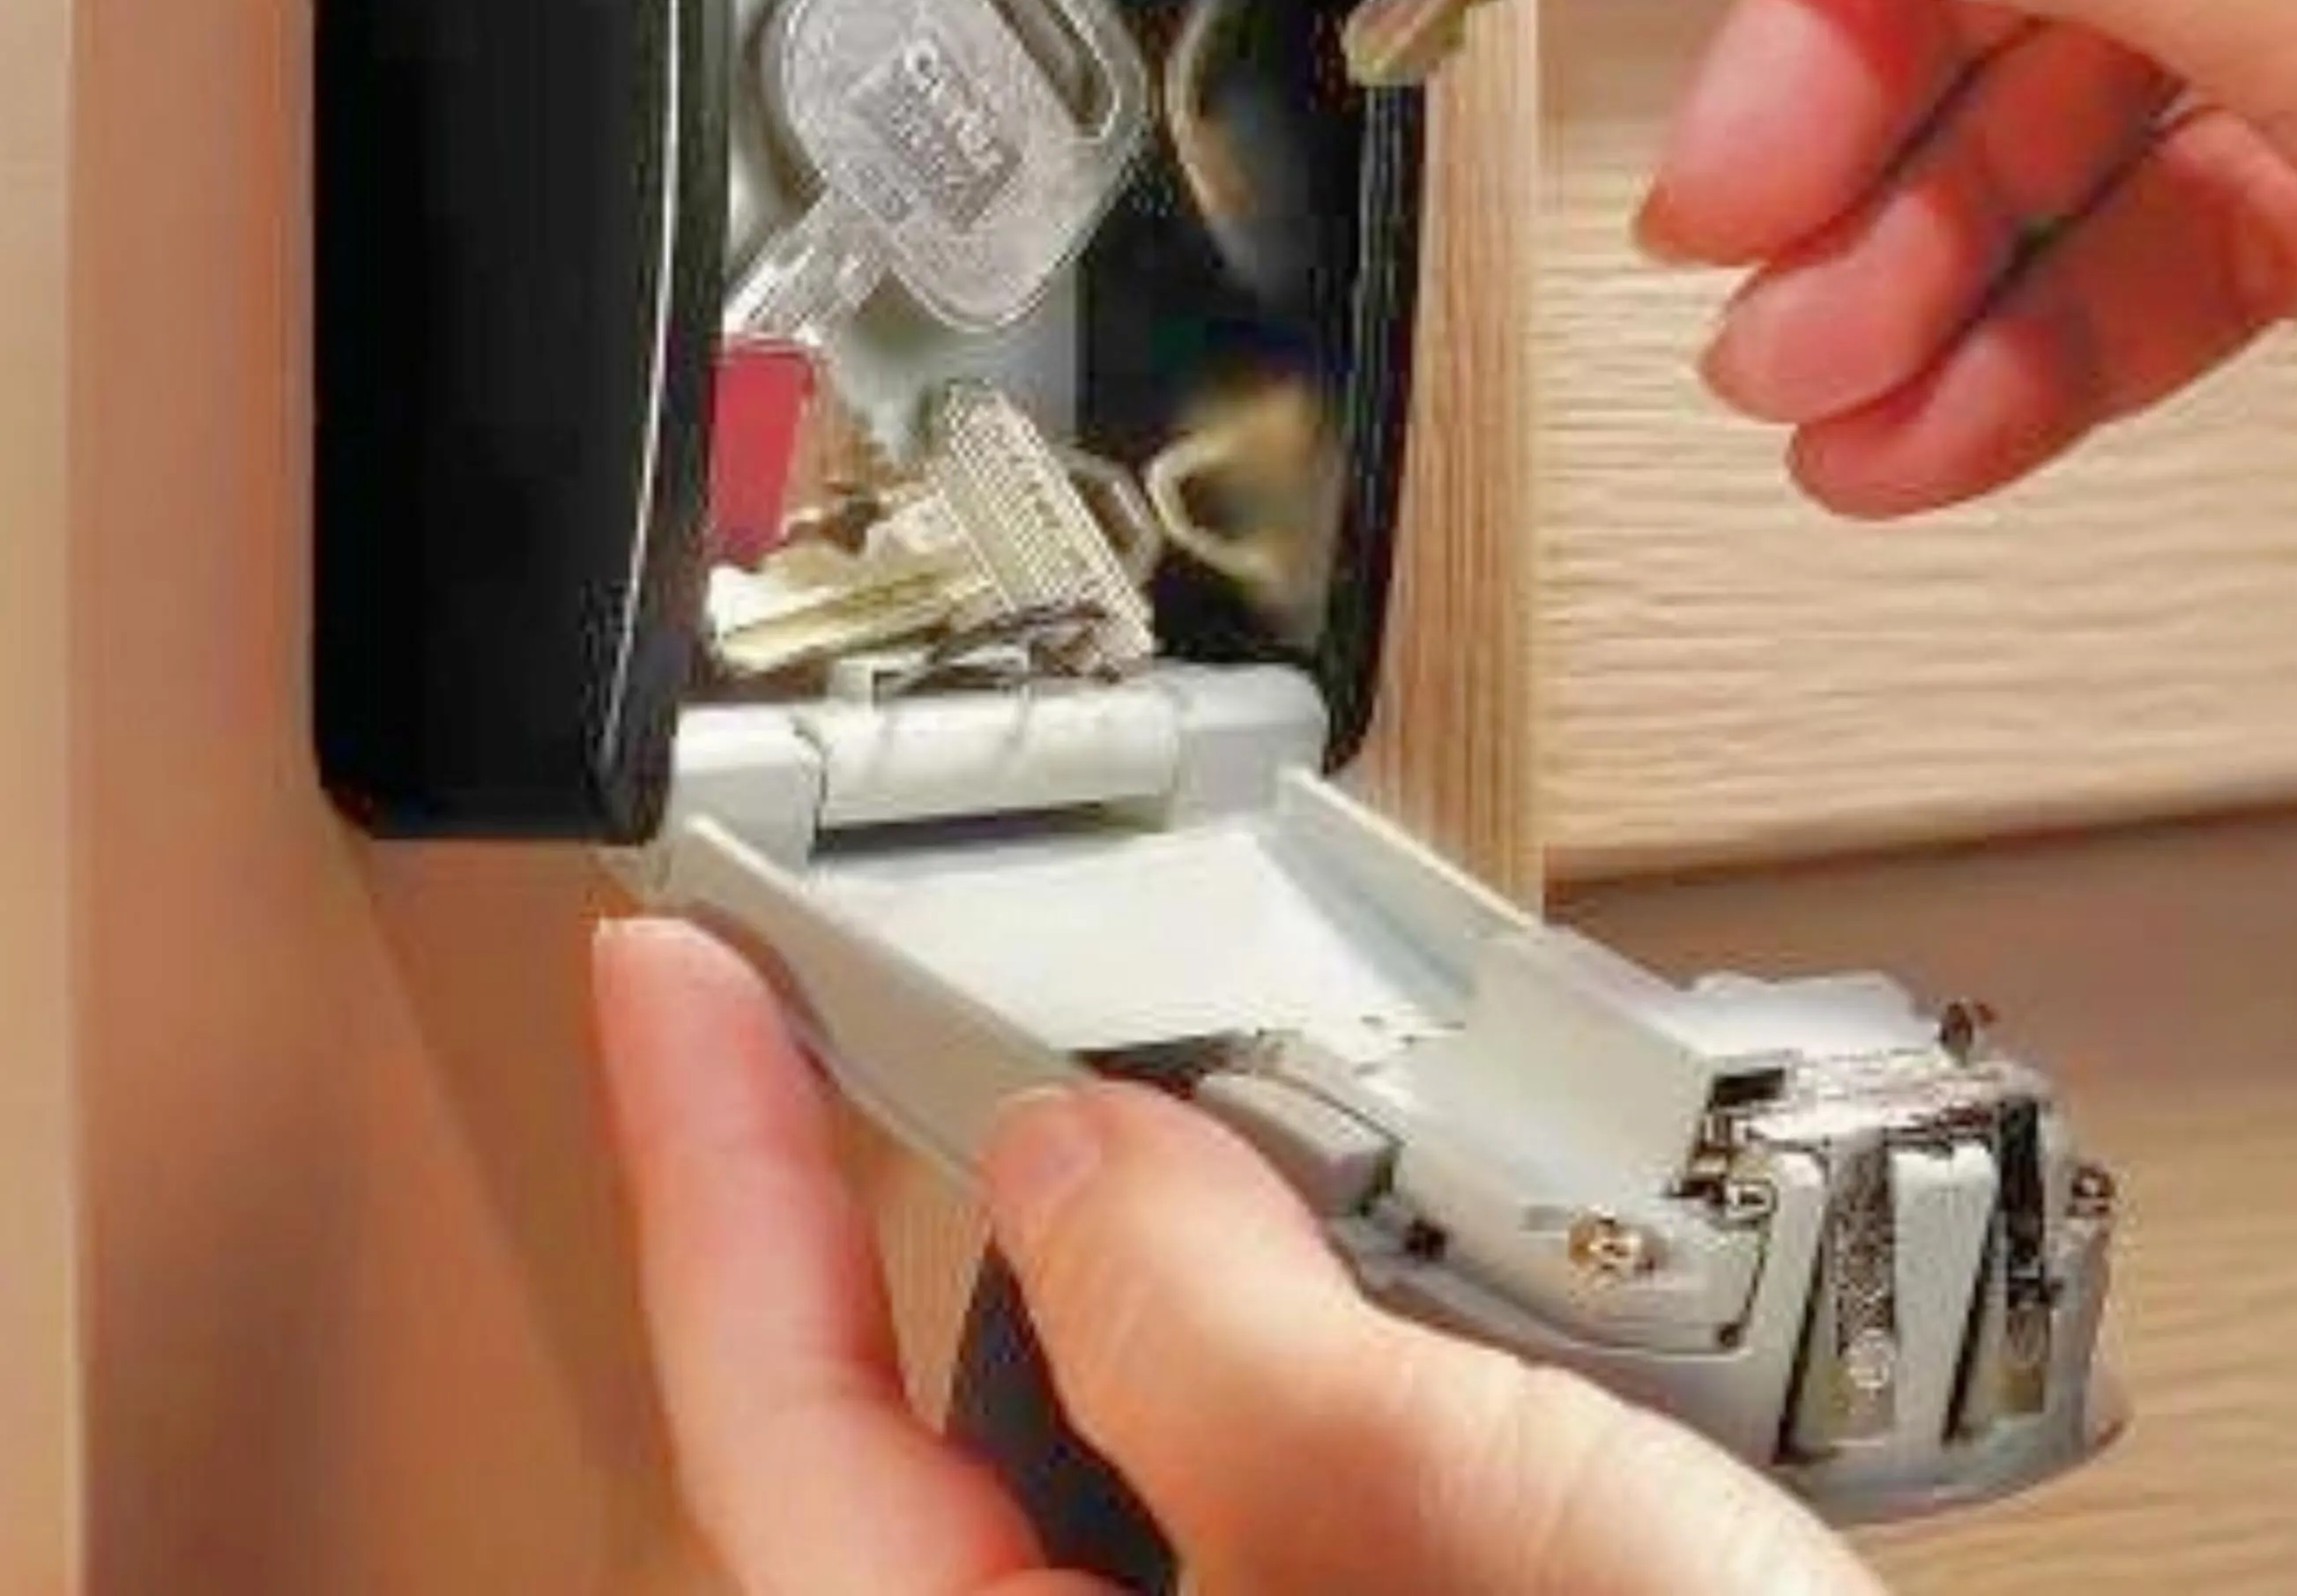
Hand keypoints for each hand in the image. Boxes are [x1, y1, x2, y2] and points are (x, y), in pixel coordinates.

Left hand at [594, 917, 1884, 1595]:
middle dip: (1008, 1204)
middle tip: (1022, 1014)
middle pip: (953, 1424)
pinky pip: (1268, 1482)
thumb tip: (1083, 1159)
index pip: (776, 1420)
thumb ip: (1202, 1320)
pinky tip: (1424, 1288)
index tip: (677, 971)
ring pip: (1136, 1446)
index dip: (710, 1164)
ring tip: (1306, 1154)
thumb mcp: (1417, 1520)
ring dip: (1208, 1277)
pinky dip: (1317, 1349)